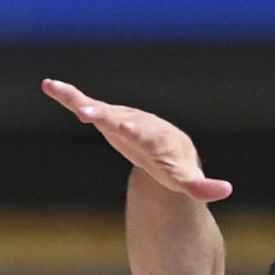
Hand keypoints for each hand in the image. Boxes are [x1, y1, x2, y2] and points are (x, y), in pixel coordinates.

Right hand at [42, 79, 231, 201]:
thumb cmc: (173, 165)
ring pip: (100, 109)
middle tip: (89, 114)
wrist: (164, 146)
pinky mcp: (104, 116)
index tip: (126, 128)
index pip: (146, 135)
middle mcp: (136, 123)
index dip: (136, 132)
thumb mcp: (186, 179)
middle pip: (120, 120)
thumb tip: (226, 190)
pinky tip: (48, 85)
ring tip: (62, 95)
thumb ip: (201, 186)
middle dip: (107, 117)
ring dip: (82, 103)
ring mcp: (119, 118)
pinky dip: (68, 96)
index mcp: (156, 138)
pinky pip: (84, 104)